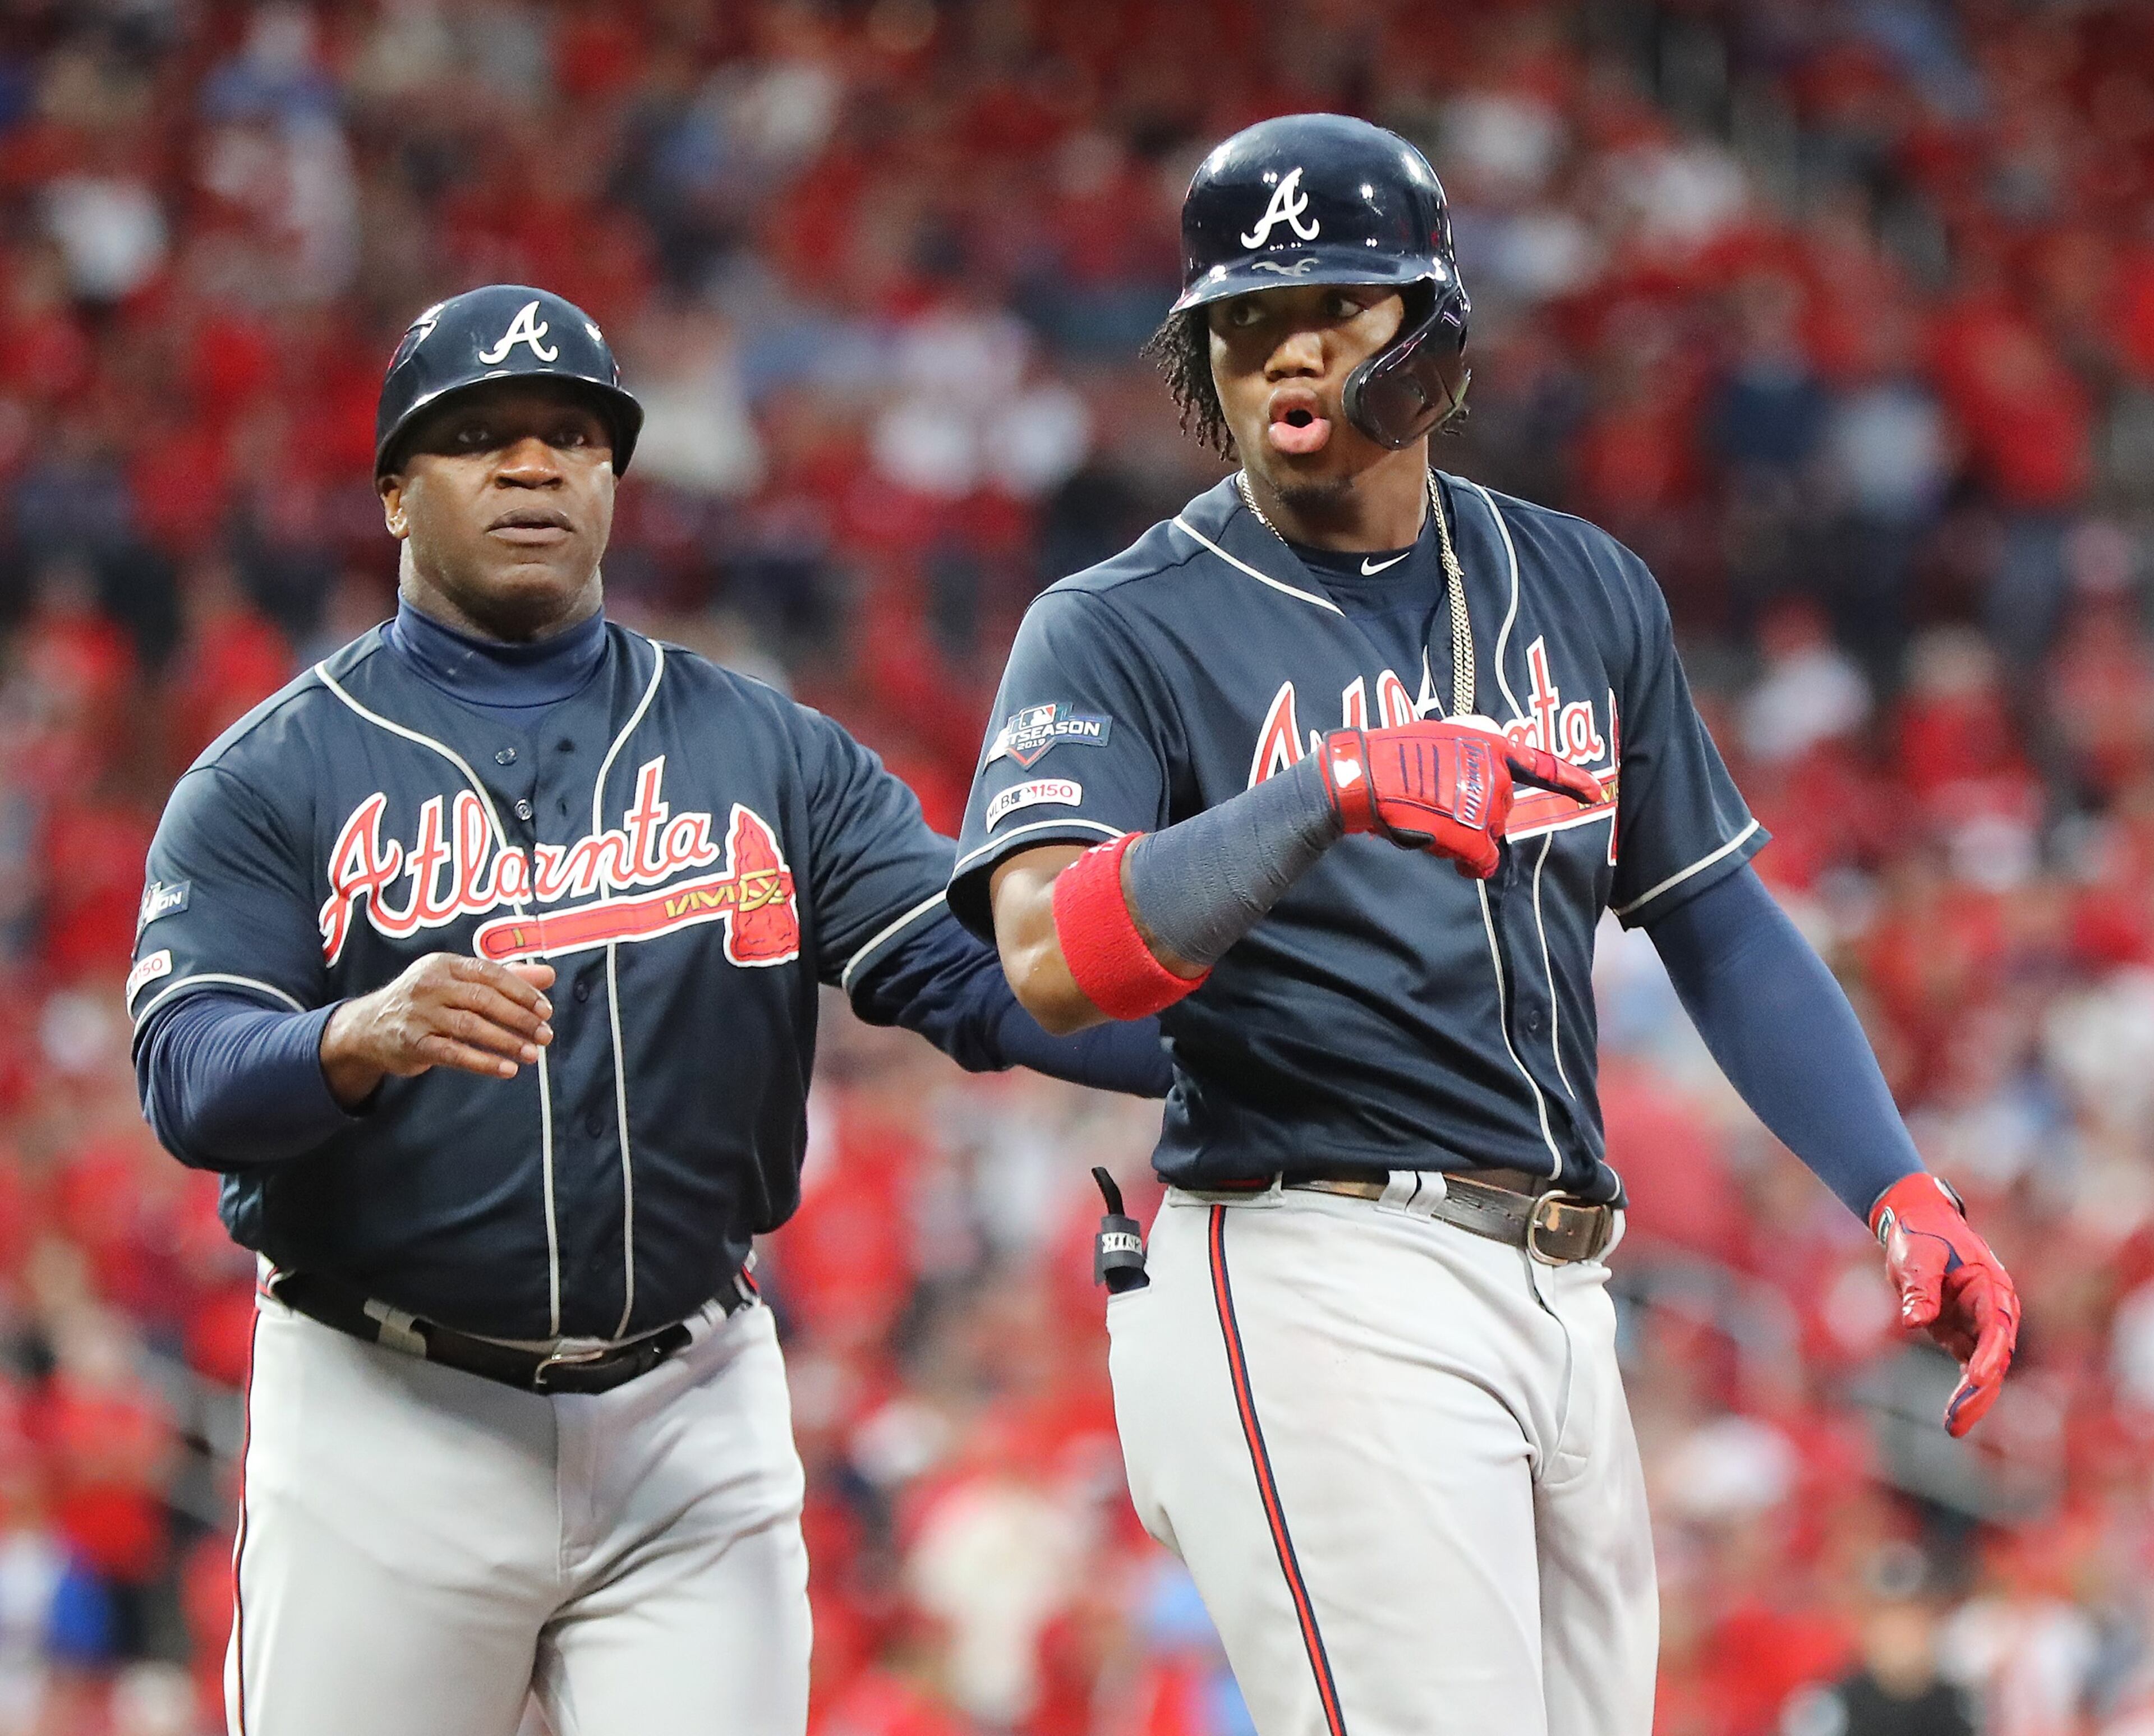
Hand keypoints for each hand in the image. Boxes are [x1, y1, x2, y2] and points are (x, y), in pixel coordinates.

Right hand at [320, 954, 555, 1108]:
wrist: (369, 1026)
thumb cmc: (427, 1001)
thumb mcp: (459, 981)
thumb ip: (505, 978)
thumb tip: (550, 975)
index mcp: (446, 964)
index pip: (490, 973)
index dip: (522, 991)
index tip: (546, 1010)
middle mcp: (431, 984)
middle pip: (483, 999)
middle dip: (519, 1018)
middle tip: (545, 1035)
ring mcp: (419, 1014)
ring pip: (470, 1026)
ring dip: (506, 1041)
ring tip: (533, 1054)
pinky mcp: (413, 1043)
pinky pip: (453, 1053)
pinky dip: (483, 1062)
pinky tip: (507, 1070)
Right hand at [1316, 720, 1604, 876]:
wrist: (1366, 776)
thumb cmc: (1391, 757)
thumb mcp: (1438, 737)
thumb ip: (1468, 755)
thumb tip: (1480, 782)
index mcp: (1487, 743)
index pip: (1538, 762)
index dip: (1571, 779)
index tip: (1597, 792)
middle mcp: (1493, 772)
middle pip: (1502, 810)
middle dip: (1477, 818)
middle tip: (1438, 813)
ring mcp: (1484, 804)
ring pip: (1490, 836)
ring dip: (1464, 839)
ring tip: (1428, 825)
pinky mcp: (1471, 834)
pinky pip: (1481, 860)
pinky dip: (1468, 863)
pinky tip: (1446, 855)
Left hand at [1869, 1173, 2019, 1436]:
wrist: (1919, 1225)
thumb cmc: (1922, 1236)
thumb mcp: (1917, 1257)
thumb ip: (1920, 1288)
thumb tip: (1914, 1322)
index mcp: (1991, 1287)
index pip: (1997, 1325)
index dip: (1989, 1353)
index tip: (1978, 1378)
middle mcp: (1993, 1310)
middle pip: (1995, 1356)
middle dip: (1980, 1389)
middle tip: (1957, 1418)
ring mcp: (1979, 1325)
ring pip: (1985, 1369)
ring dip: (1972, 1399)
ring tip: (1953, 1428)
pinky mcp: (1962, 1335)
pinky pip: (1969, 1369)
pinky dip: (1963, 1392)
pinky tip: (1953, 1417)